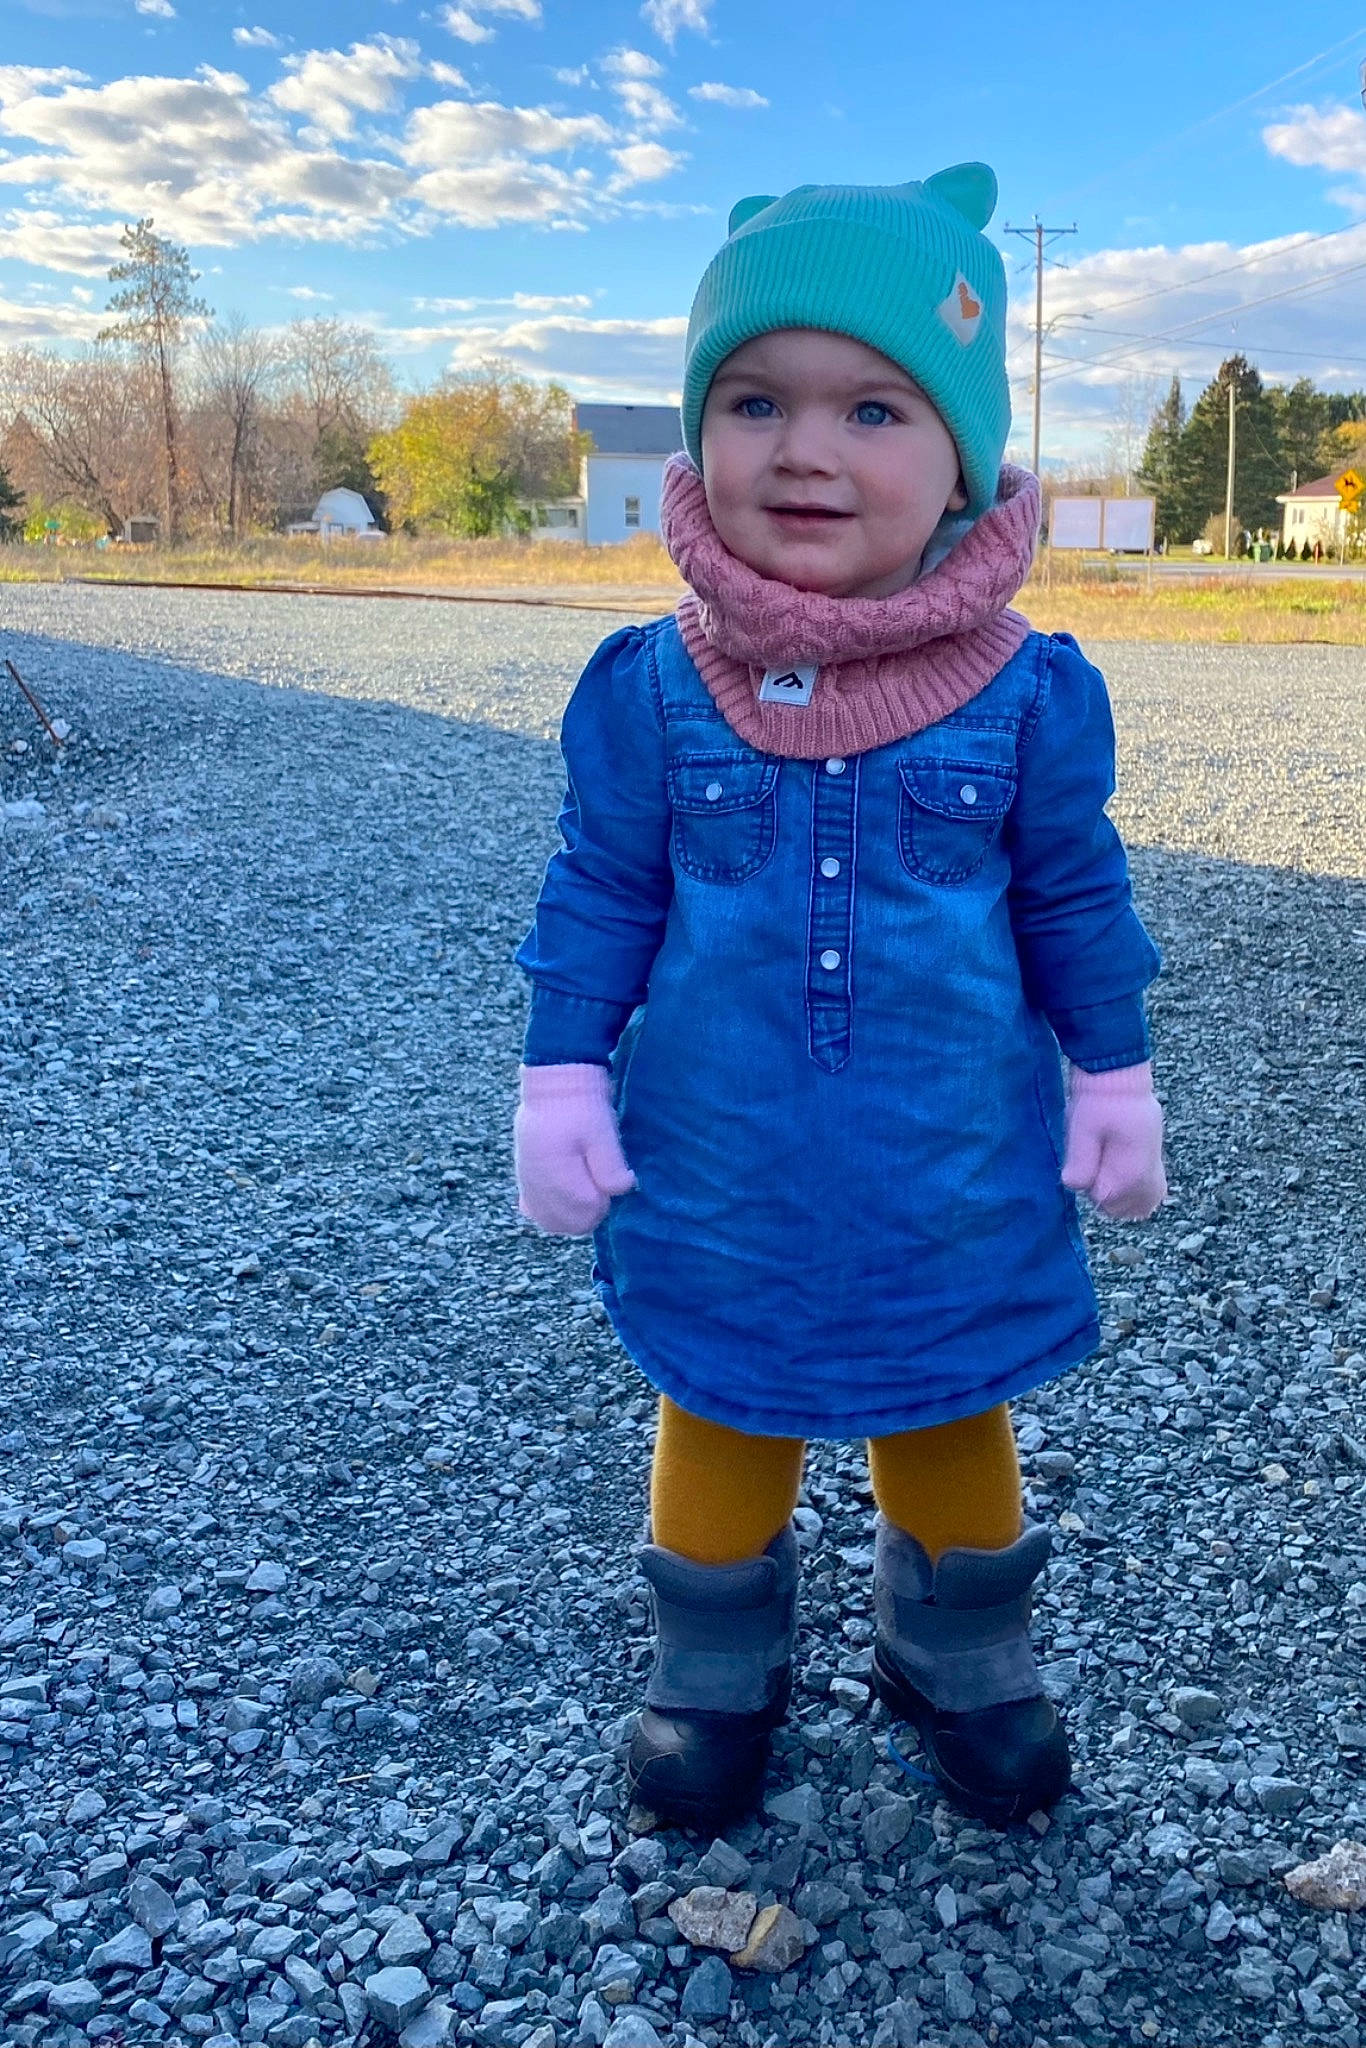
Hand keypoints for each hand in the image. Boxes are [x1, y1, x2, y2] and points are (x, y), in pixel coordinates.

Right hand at [514, 1064, 635, 1235]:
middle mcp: (536, 1184)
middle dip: (590, 1214)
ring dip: (572, 1216)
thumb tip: (621, 1189)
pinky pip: (536, 1211)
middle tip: (601, 1188)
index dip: (604, 1203)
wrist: (554, 1085)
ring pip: (550, 1222)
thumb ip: (611, 1166)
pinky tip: (566, 1194)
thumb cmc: (582, 1107)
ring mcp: (527, 1183)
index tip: (610, 1183)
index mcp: (556, 1173)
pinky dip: (553, 1211)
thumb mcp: (603, 1132)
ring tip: (586, 1190)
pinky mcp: (524, 1178)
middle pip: (567, 1224)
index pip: (585, 1211)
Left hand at [1061, 1061, 1165, 1220]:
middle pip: (1124, 1208)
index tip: (1084, 1163)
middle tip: (1095, 1163)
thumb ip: (1080, 1160)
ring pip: (1143, 1203)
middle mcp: (1150, 1173)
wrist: (1119, 1076)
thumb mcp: (1082, 1129)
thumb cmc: (1098, 1102)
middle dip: (1104, 1195)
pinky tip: (1121, 1174)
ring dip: (1121, 1197)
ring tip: (1106, 1168)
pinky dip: (1137, 1191)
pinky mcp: (1154, 1158)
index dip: (1089, 1186)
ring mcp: (1155, 1165)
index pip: (1105, 1201)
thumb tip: (1074, 1184)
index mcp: (1133, 1169)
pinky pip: (1153, 1190)